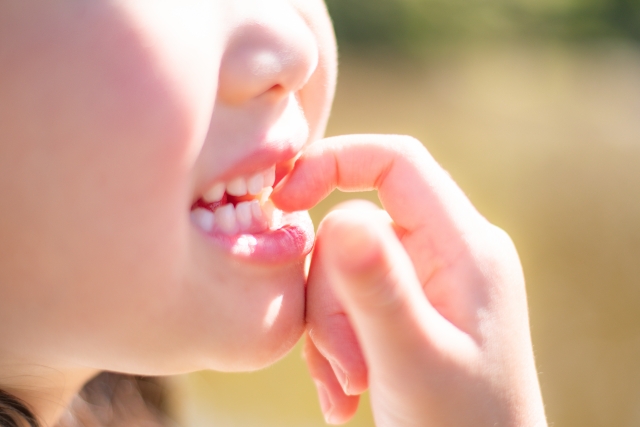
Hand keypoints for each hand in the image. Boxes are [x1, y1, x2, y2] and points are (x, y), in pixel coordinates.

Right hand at [272, 135, 546, 426]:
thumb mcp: (414, 361)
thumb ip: (378, 289)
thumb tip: (337, 218)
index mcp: (465, 248)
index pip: (396, 163)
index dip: (334, 163)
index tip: (282, 200)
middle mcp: (446, 254)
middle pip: (353, 231)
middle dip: (331, 299)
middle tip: (348, 367)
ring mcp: (424, 282)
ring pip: (340, 271)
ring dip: (330, 332)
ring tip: (350, 388)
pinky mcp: (405, 309)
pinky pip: (345, 302)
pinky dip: (334, 345)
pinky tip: (347, 393)